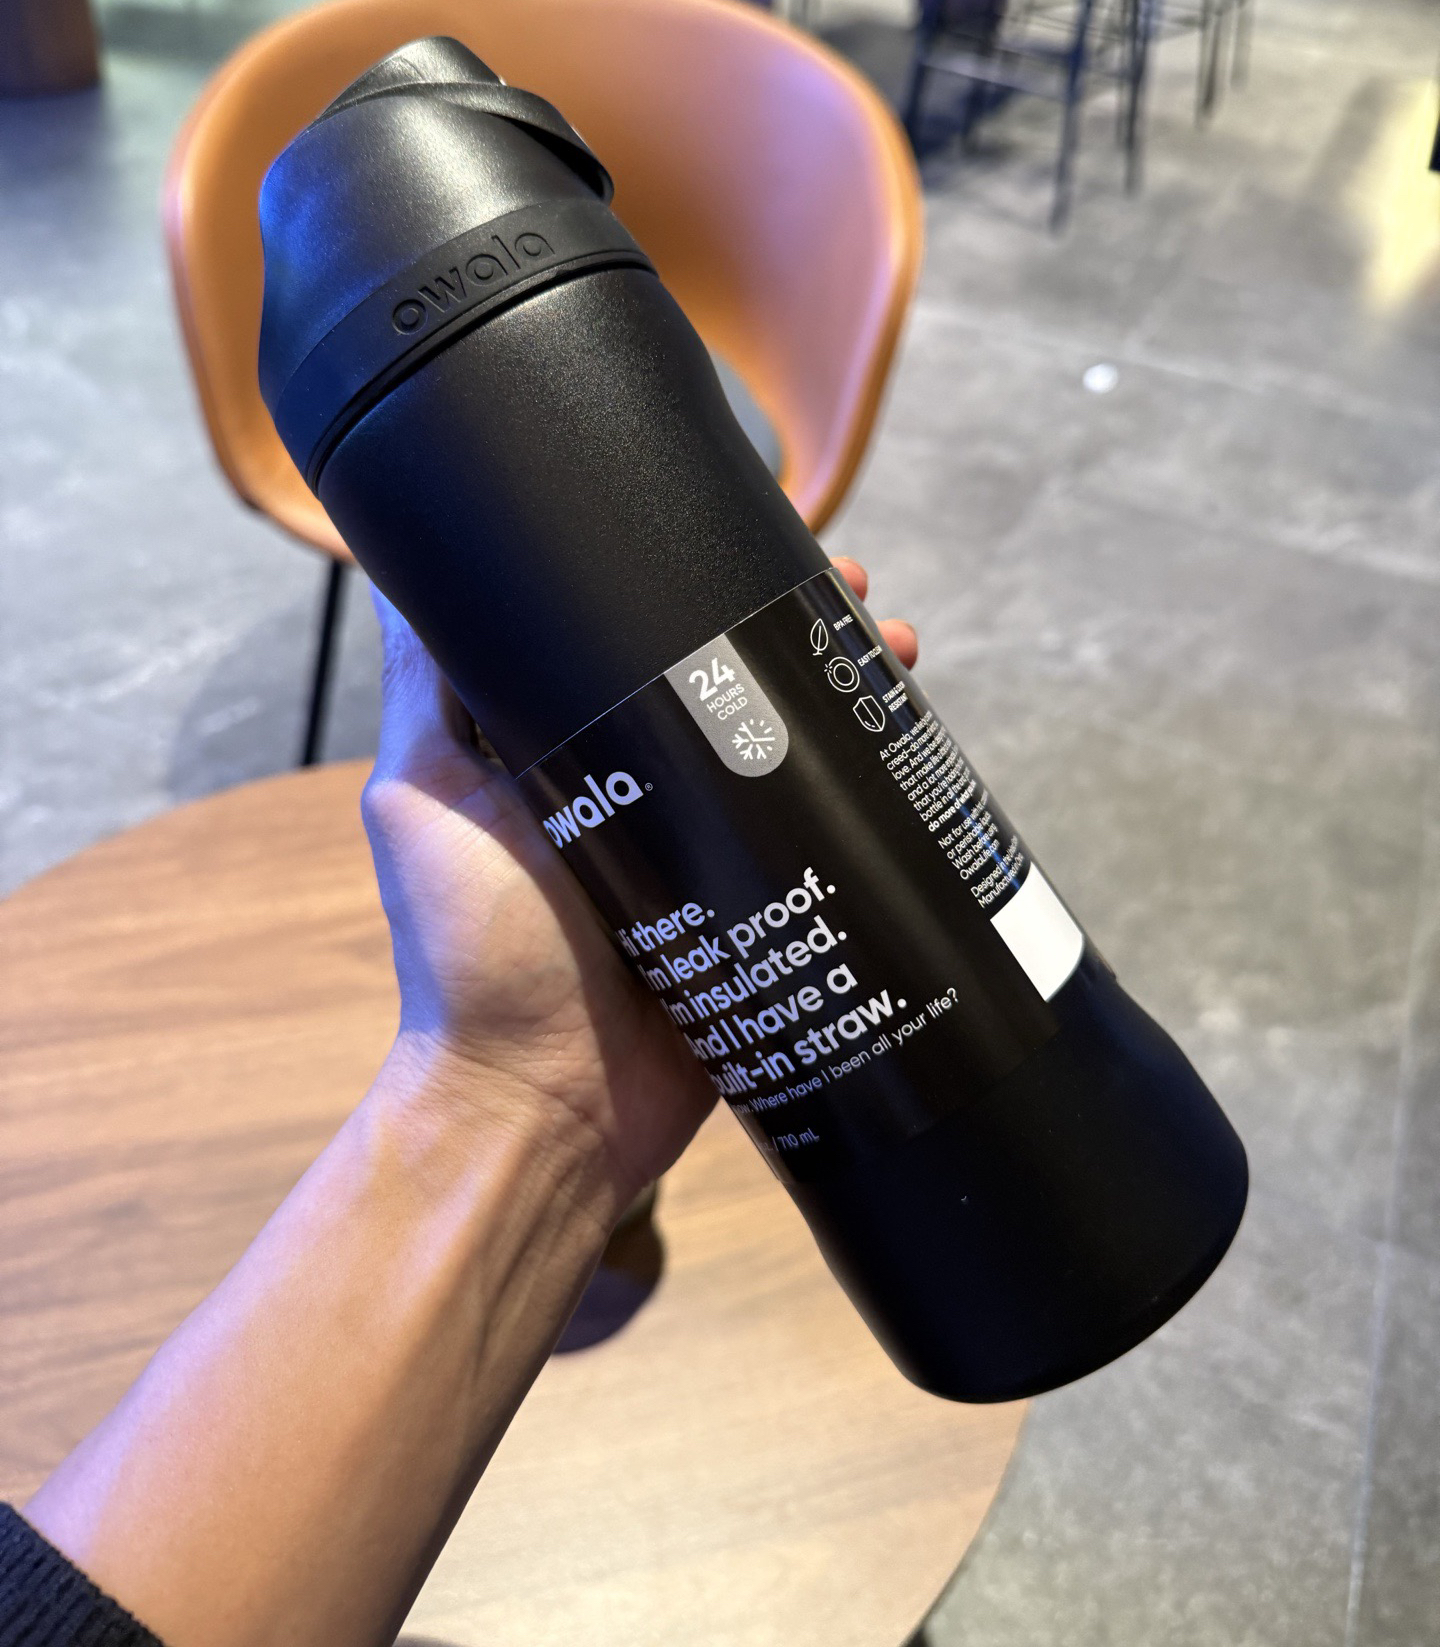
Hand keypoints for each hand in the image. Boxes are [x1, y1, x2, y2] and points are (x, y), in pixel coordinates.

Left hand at [362, 558, 918, 1215]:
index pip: (655, 638)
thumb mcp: (425, 797)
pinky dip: (873, 789)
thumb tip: (402, 553)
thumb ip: (427, 688)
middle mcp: (652, 789)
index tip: (762, 535)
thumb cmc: (474, 955)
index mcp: (580, 751)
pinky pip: (830, 840)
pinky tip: (912, 743)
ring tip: (898, 652)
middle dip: (805, 628)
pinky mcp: (767, 913)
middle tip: (859, 595)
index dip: (710, 585)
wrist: (547, 1110)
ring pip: (798, 750)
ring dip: (853, 692)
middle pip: (742, 684)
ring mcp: (716, 851)